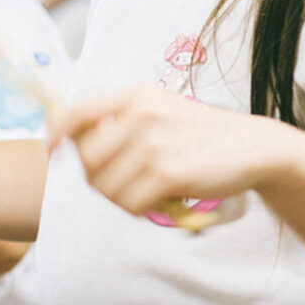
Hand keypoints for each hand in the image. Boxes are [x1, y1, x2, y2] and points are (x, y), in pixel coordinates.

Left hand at [48, 84, 297, 217]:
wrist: (253, 147)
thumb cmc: (202, 134)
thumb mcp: (161, 109)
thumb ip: (120, 118)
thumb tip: (69, 141)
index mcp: (136, 94)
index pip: (76, 111)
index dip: (56, 133)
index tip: (51, 151)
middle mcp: (141, 113)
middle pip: (86, 160)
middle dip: (98, 179)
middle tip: (125, 183)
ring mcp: (153, 142)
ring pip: (105, 188)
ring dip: (121, 199)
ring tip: (147, 191)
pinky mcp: (167, 172)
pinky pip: (129, 204)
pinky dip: (140, 210)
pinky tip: (160, 201)